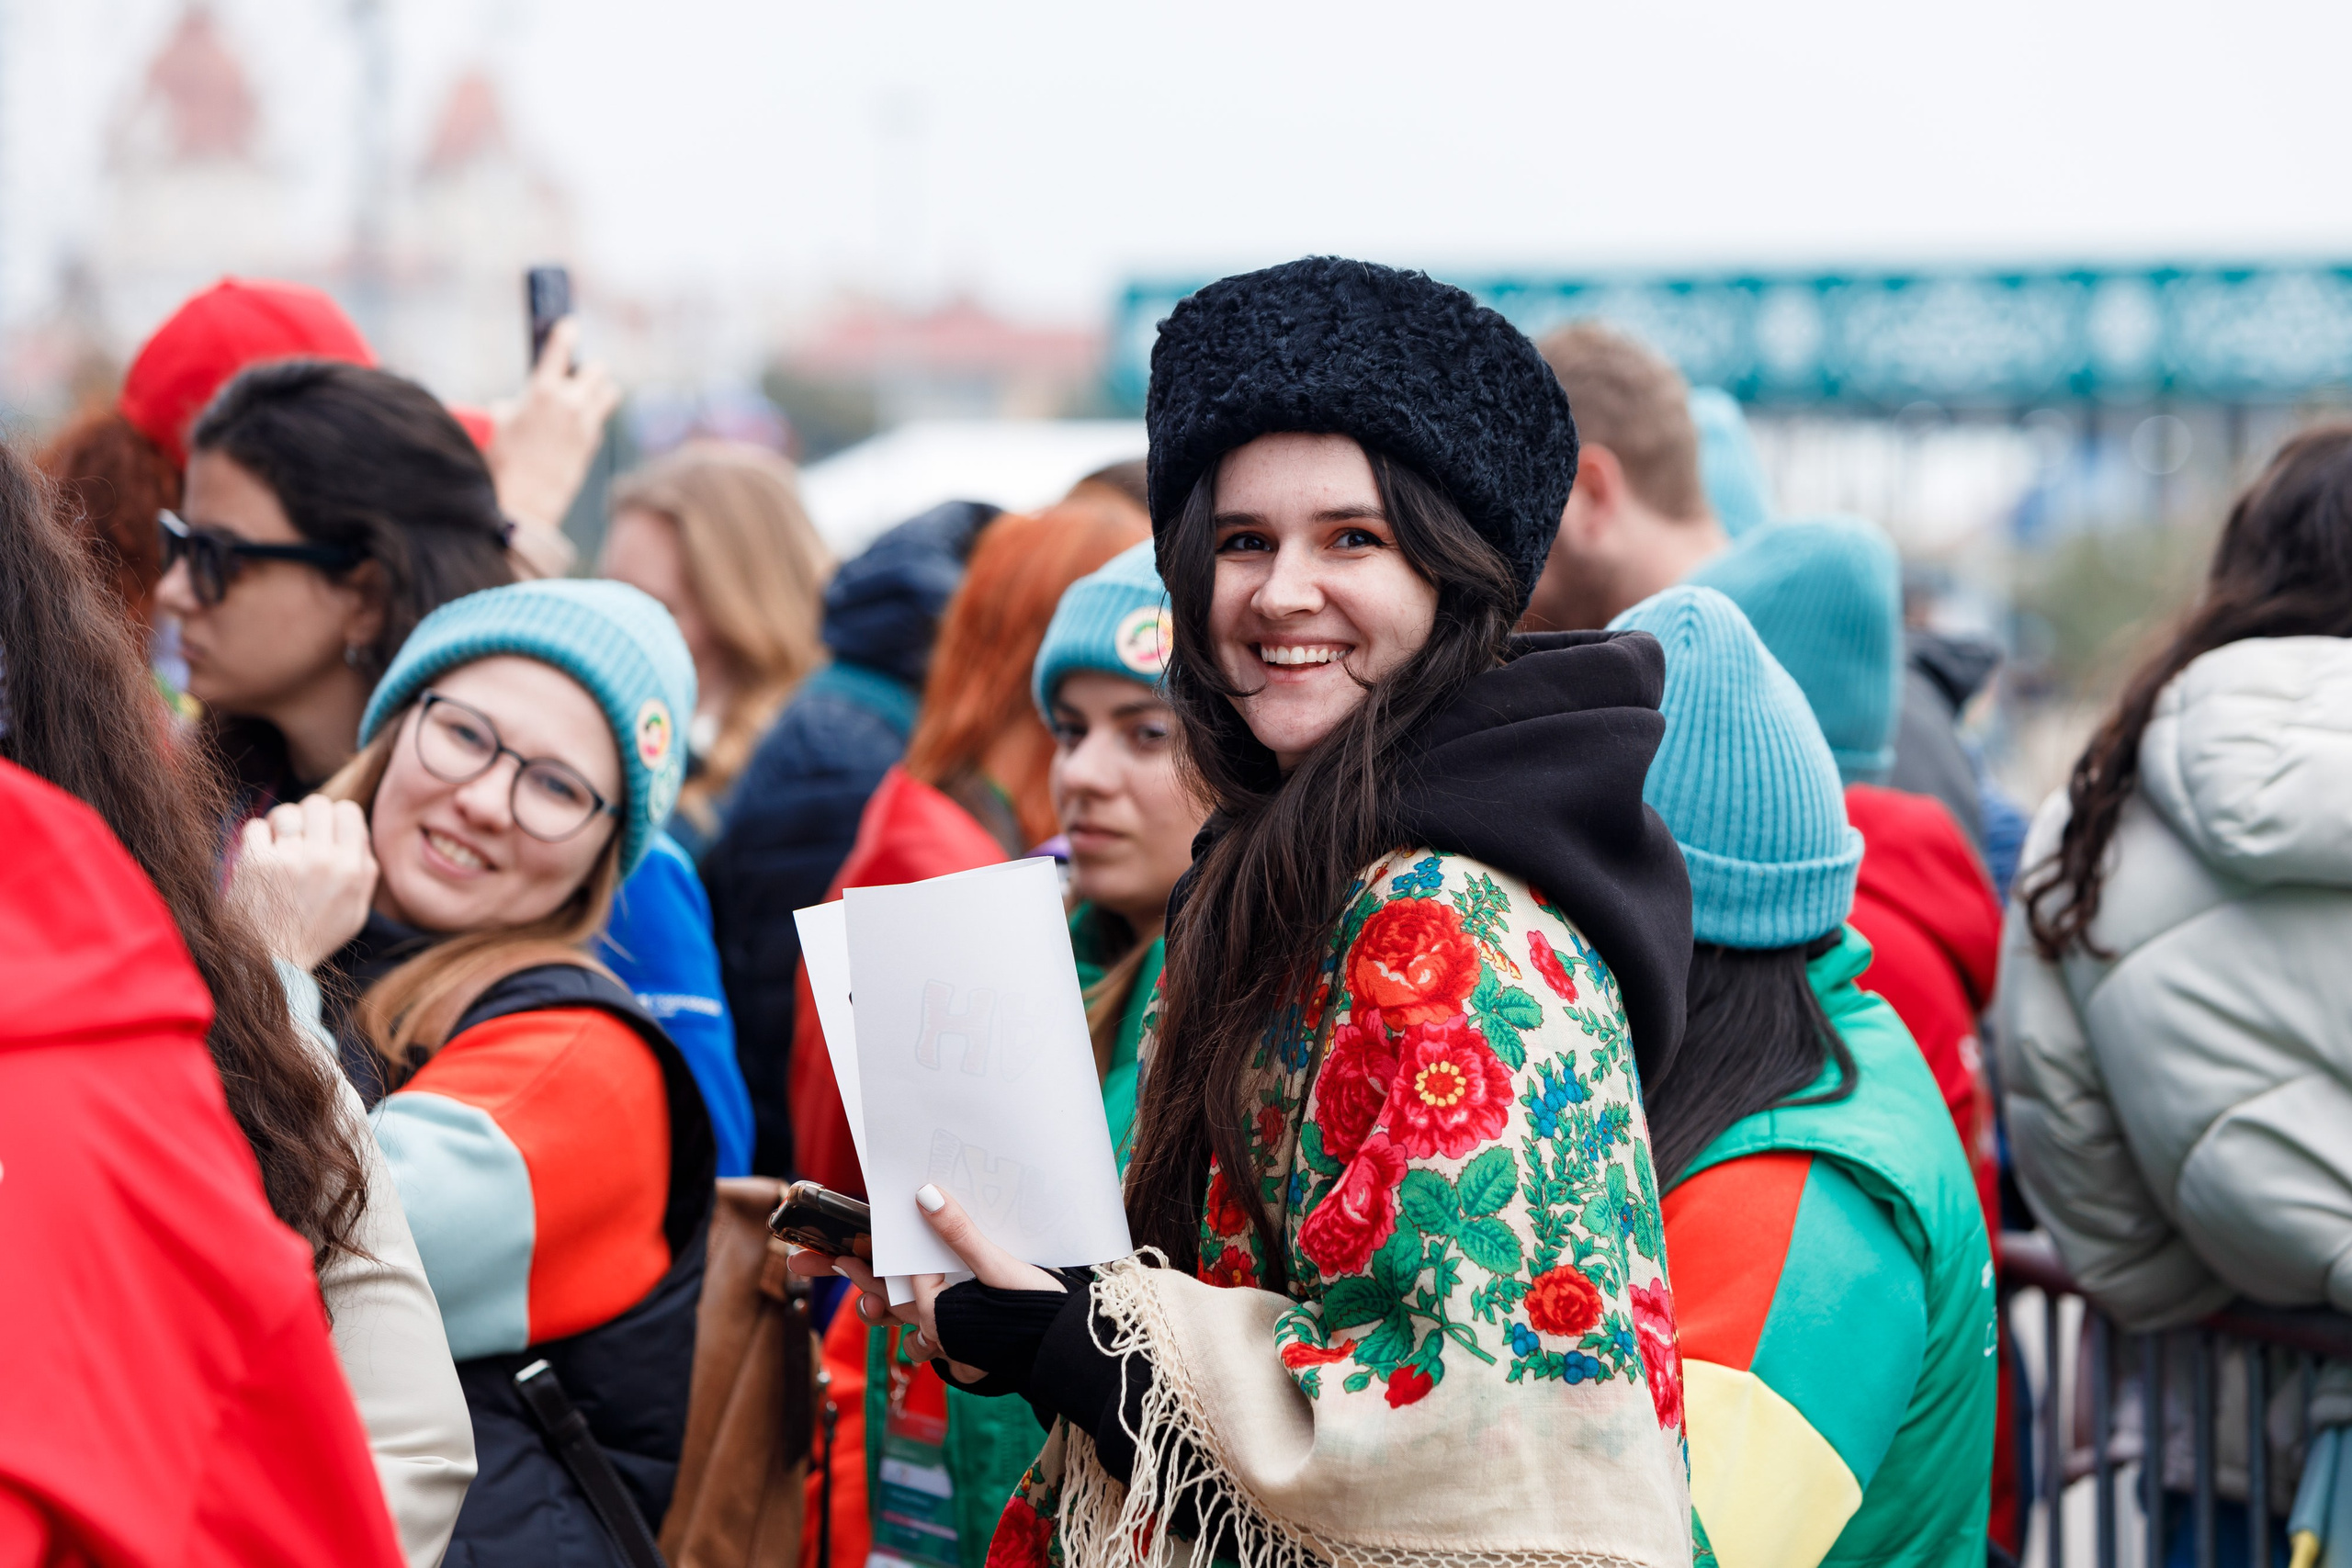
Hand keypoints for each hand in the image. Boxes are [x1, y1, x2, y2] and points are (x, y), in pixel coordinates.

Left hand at [226, 795, 378, 971]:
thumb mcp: (357, 909)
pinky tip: (259, 857)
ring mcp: (289, 859)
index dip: (335, 816)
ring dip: (279, 825)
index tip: (324, 832)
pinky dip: (255, 838)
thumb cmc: (314, 935)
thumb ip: (364, 869)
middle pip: (317, 803)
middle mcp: (325, 860)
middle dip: (307, 816)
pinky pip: (254, 826)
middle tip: (299, 837)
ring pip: (285, 811)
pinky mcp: (256, 863)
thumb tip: (357, 832)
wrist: (272, 962)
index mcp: (353, 870)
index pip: (348, 810)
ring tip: (277, 845)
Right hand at [486, 317, 619, 570]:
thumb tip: (518, 404)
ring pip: (610, 392)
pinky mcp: (593, 444)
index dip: (566, 334)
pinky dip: (592, 418)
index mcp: (542, 391)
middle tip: (578, 374)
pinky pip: (600, 420)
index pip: (560, 349)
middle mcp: (570, 404)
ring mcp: (586, 424)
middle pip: (597, 370)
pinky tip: (578, 425)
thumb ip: (515, 404)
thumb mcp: (498, 422)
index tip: (569, 326)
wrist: (523, 499)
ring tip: (587, 394)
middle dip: (588, 369)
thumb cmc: (502, 460)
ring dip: (600, 389)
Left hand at [783, 1183, 1064, 1382]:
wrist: (1069, 1352)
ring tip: (870, 1303)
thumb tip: (922, 1195)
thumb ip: (958, 1232)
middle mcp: (937, 1330)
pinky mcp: (972, 1354)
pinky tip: (925, 1334)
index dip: (853, 1259)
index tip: (823, 1251)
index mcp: (934, 1307)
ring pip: (909, 1327)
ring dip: (891, 1312)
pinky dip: (925, 1337)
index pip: (886, 1275)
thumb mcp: (997, 1263)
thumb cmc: (1035, 1310)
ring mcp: (953, 1346)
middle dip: (859, 1281)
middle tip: (828, 1263)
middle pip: (887, 1300)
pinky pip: (937, 1347)